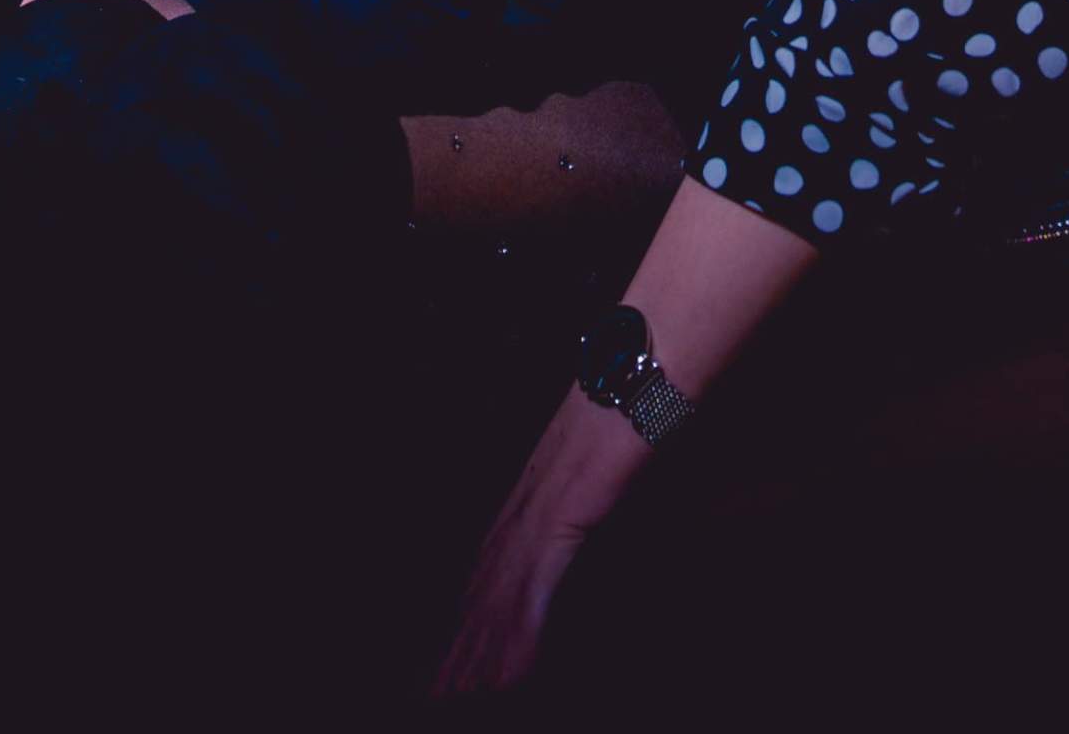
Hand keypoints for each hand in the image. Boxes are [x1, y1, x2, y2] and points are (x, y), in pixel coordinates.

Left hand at [435, 393, 640, 698]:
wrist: (634, 367)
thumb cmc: (625, 401)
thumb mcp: (607, 455)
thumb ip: (593, 488)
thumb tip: (597, 508)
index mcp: (528, 496)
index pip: (485, 572)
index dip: (466, 618)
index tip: (451, 656)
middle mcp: (520, 509)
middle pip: (477, 597)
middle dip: (458, 650)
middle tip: (434, 697)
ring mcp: (533, 517)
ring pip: (493, 605)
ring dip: (476, 658)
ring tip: (456, 701)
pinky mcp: (556, 524)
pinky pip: (531, 596)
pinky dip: (517, 642)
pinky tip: (506, 681)